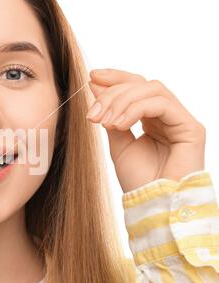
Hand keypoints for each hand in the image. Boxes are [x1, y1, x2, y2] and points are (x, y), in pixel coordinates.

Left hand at [86, 68, 205, 192]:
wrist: (153, 204)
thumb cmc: (138, 180)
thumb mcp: (117, 142)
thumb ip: (110, 115)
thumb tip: (95, 86)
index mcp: (151, 119)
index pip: (136, 87)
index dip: (115, 78)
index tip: (92, 77)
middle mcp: (167, 116)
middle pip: (142, 84)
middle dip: (113, 91)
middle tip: (93, 110)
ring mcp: (180, 120)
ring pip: (151, 89)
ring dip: (121, 100)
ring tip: (104, 120)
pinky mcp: (191, 127)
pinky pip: (161, 104)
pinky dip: (135, 109)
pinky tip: (118, 124)